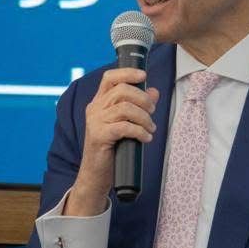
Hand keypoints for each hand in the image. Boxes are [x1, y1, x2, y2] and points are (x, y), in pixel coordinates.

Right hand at [66, 68, 158, 215]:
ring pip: (125, 108)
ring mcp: (95, 122)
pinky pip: (124, 127)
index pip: (109, 78)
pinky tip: (145, 138)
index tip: (143, 76)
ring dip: (144, 118)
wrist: (96, 175)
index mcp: (99, 103)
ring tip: (150, 129)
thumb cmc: (112, 149)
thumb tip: (154, 91)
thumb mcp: (125, 124)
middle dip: (143, 99)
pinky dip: (140, 131)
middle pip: (122, 90)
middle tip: (152, 113)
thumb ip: (138, 106)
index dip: (127, 73)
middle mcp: (95, 109)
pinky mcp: (99, 136)